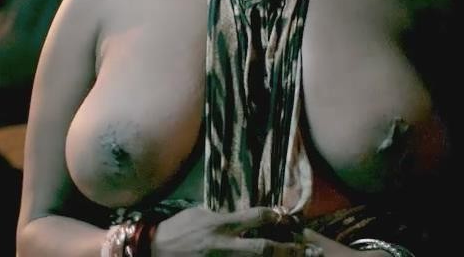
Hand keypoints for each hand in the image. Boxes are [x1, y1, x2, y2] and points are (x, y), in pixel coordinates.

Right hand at [153, 206, 320, 256]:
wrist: (155, 250)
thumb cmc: (177, 229)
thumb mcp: (199, 214)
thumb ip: (222, 215)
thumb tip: (242, 213)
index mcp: (220, 225)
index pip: (254, 218)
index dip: (274, 216)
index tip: (286, 215)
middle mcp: (224, 245)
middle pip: (264, 249)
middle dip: (288, 249)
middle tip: (308, 250)